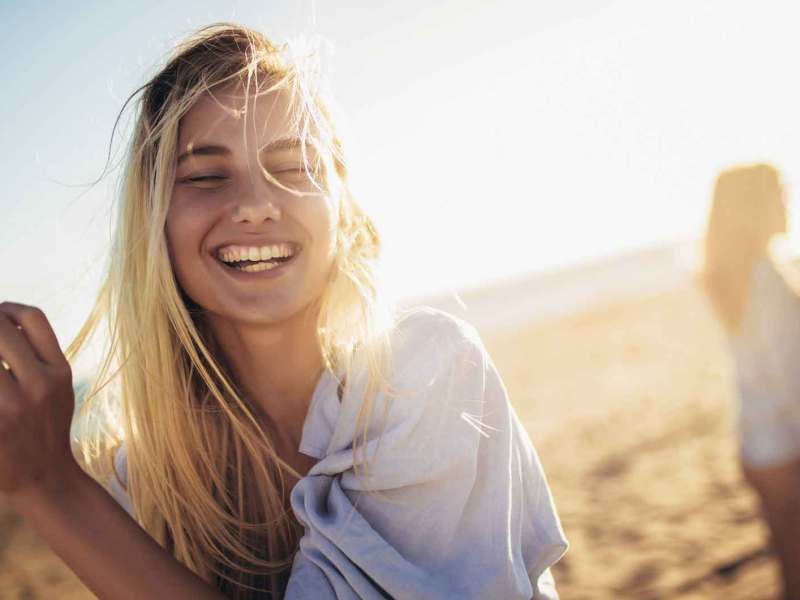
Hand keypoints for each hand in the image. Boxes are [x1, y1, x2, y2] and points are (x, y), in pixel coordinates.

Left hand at [0, 302, 77, 499]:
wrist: (45, 479)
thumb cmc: (46, 429)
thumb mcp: (59, 389)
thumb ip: (39, 358)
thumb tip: (4, 322)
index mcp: (60, 371)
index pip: (32, 319)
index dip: (8, 308)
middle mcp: (40, 384)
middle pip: (0, 330)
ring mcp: (14, 406)